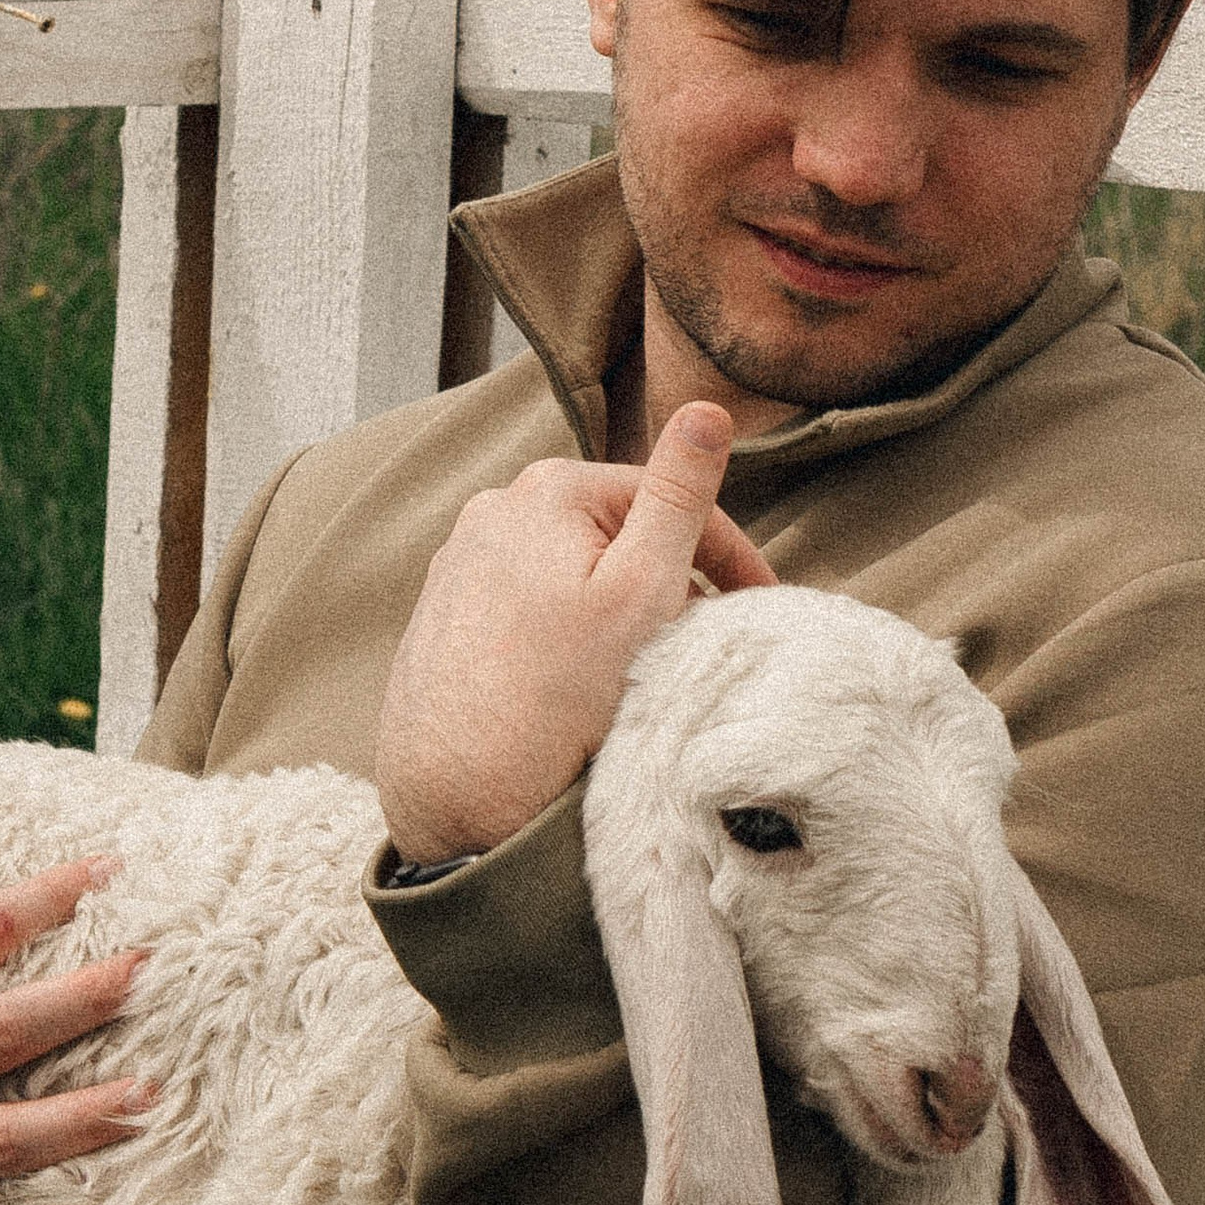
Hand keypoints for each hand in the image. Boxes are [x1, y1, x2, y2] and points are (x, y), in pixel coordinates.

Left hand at [376, 401, 774, 862]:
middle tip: (704, 644)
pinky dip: (568, 634)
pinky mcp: (444, 619)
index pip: (667, 499)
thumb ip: (679, 496)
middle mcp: (491, 512)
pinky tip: (581, 686)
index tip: (761, 604)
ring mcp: (460, 566)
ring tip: (646, 671)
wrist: (452, 795)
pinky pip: (529, 609)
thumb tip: (708, 410)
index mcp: (546, 490)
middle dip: (668, 580)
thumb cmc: (553, 698)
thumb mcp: (641, 590)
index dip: (726, 552)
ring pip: (572, 573)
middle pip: (616, 535)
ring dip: (618, 609)